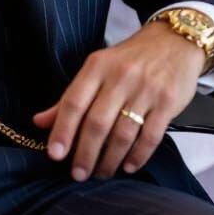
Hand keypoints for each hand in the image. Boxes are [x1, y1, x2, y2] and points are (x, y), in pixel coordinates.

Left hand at [33, 21, 204, 180]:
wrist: (174, 40)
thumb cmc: (130, 59)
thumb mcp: (97, 69)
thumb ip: (71, 97)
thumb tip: (39, 122)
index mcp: (97, 66)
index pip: (74, 102)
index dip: (63, 130)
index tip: (55, 154)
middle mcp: (120, 76)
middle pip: (97, 122)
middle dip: (85, 153)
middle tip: (78, 174)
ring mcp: (146, 89)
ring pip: (123, 133)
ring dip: (109, 159)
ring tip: (101, 173)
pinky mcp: (168, 101)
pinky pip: (150, 136)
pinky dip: (138, 156)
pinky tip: (128, 166)